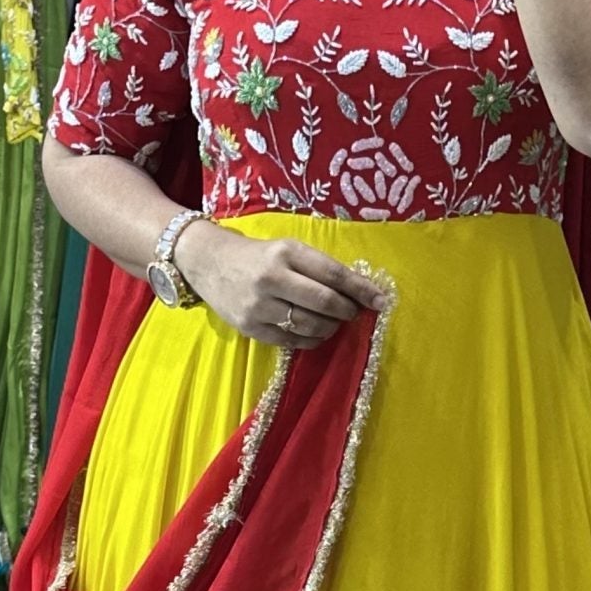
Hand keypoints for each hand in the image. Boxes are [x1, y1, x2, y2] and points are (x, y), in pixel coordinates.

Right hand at [174, 222, 384, 349]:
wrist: (209, 263)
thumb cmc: (258, 256)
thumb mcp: (288, 249)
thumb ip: (319, 268)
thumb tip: (361, 291)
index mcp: (286, 252)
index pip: (333, 274)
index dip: (361, 289)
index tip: (380, 300)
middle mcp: (271, 278)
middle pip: (324, 303)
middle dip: (346, 311)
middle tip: (352, 312)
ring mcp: (259, 306)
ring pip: (310, 326)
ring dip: (331, 327)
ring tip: (333, 322)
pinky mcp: (250, 328)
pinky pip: (292, 341)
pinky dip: (311, 339)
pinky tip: (315, 332)